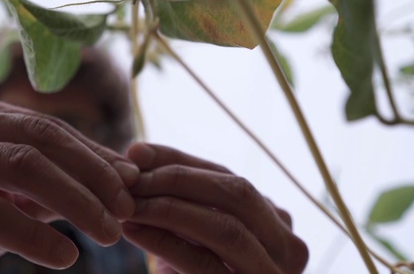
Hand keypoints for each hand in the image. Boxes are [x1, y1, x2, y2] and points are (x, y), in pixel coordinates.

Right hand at [0, 92, 139, 272]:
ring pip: (18, 167)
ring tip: (108, 232)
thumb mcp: (9, 199)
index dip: (95, 154)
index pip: (47, 128)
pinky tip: (65, 256)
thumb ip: (54, 186)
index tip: (133, 182)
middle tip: (127, 208)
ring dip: (74, 202)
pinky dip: (33, 236)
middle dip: (92, 175)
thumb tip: (119, 180)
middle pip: (38, 140)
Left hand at [121, 144, 307, 273]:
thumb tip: (135, 154)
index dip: (178, 159)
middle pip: (234, 192)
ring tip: (127, 201)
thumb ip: (177, 200)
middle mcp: (286, 243)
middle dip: (176, 177)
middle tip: (130, 174)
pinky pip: (205, 263)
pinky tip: (133, 231)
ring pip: (225, 227)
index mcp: (275, 221)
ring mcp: (275, 273)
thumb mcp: (195, 236)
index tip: (135, 151)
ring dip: (168, 208)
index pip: (226, 176)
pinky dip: (165, 243)